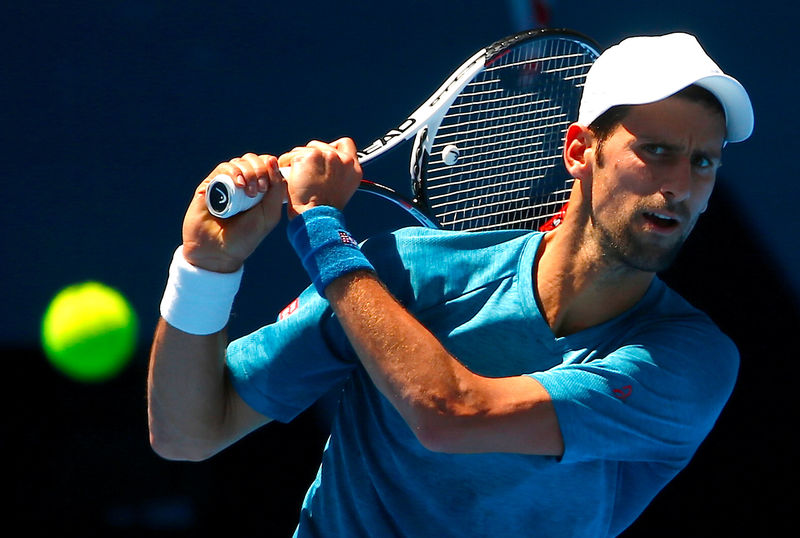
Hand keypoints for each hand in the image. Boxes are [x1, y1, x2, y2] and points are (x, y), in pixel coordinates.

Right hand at [181, 153, 285, 272]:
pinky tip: (237, 185)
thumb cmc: (245, 237)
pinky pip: (223, 168)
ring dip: (248, 172)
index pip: (267, 164)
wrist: (218, 252)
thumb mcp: (269, 215)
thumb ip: (277, 190)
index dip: (270, 167)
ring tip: (249, 193)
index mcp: (259, 189)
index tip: (269, 186)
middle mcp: (243, 183)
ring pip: (239, 162)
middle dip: (260, 170)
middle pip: (254, 160)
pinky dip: (233, 172)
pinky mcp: (210, 185)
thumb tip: (273, 160)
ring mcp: (226, 183)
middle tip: (260, 190)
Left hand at [278, 138, 361, 217]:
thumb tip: (326, 165)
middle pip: (321, 146)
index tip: (322, 158)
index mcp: (353, 168)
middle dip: (311, 157)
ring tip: (297, 178)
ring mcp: (327, 156)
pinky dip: (286, 164)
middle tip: (306, 174)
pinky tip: (289, 177)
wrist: (317, 217)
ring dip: (298, 161)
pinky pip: (292, 155)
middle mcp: (343, 159)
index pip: (345, 144)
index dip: (332, 148)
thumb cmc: (324, 210)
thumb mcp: (340, 189)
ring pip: (305, 149)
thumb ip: (339, 172)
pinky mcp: (310, 156)